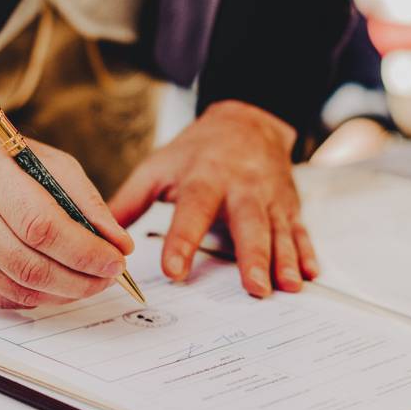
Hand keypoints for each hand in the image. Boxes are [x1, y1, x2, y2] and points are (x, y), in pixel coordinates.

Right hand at [0, 105, 132, 308]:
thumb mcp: (46, 162)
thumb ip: (84, 200)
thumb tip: (118, 243)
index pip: (40, 224)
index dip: (83, 250)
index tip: (116, 260)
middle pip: (29, 264)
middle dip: (80, 278)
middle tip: (109, 277)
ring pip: (17, 287)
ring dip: (64, 292)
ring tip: (91, 282)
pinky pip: (2, 297)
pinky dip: (39, 297)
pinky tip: (59, 286)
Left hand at [110, 100, 315, 296]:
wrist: (246, 121)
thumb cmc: (196, 151)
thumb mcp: (158, 167)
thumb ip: (130, 202)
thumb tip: (101, 234)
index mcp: (204, 179)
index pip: (192, 211)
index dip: (183, 241)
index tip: (174, 271)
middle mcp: (241, 188)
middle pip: (248, 223)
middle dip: (253, 256)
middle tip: (253, 287)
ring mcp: (269, 197)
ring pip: (279, 230)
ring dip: (285, 259)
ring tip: (286, 286)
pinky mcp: (288, 205)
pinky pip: (300, 229)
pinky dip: (307, 251)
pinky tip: (309, 273)